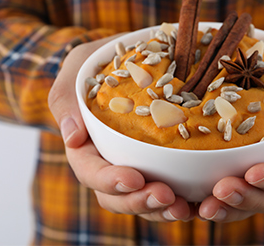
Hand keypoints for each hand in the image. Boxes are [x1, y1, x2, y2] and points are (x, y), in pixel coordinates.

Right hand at [48, 35, 193, 221]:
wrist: (132, 54)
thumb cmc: (100, 62)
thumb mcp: (79, 67)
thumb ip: (67, 98)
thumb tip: (71, 138)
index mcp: (87, 145)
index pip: (91, 171)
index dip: (109, 180)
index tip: (134, 179)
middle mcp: (111, 160)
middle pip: (118, 195)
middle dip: (140, 201)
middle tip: (165, 196)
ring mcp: (137, 163)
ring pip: (143, 198)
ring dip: (161, 209)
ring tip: (183, 207)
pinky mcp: (162, 160)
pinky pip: (170, 186)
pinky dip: (182, 198)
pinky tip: (197, 200)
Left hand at [198, 39, 263, 221]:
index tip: (254, 173)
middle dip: (249, 198)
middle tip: (221, 191)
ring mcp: (263, 170)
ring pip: (250, 201)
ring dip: (228, 207)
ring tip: (204, 206)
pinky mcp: (240, 166)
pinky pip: (228, 190)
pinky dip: (209, 198)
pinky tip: (190, 200)